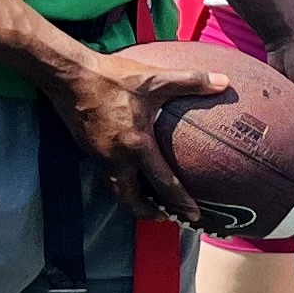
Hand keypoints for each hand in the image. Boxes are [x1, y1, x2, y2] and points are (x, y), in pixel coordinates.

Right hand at [42, 40, 228, 227]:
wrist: (69, 75)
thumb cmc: (112, 77)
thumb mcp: (154, 78)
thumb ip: (191, 81)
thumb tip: (224, 83)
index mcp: (136, 146)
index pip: (163, 184)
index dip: (180, 203)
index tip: (193, 217)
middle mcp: (116, 159)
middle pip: (131, 201)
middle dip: (148, 213)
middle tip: (165, 217)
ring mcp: (99, 157)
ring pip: (116, 190)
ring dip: (133, 199)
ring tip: (148, 200)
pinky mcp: (88, 150)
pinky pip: (107, 175)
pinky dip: (120, 182)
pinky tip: (128, 172)